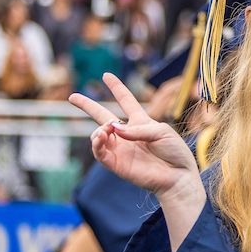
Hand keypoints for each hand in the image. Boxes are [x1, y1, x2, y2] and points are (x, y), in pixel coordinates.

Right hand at [69, 72, 199, 201]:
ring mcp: (121, 150)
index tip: (106, 75)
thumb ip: (138, 129)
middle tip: (72, 97)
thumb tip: (114, 129)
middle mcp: (128, 135)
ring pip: (98, 135)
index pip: (126, 102)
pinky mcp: (117, 164)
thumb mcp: (162, 132)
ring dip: (99, 129)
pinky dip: (96, 143)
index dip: (117, 88)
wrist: (178, 176)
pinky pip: (100, 153)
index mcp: (141, 123)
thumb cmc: (175, 152)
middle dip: (87, 106)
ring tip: (107, 129)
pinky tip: (101, 136)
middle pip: (102, 117)